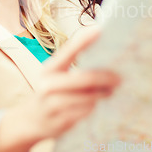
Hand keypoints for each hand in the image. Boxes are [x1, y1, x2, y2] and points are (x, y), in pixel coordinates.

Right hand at [0, 27, 120, 151]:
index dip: (83, 40)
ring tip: (110, 91)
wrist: (31, 120)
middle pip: (84, 79)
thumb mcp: (55, 75)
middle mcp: (49, 85)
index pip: (68, 51)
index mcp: (49, 69)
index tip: (99, 30)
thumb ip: (72, 65)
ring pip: (88, 98)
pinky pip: (85, 113)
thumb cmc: (50, 92)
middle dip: (105, 78)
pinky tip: (97, 105)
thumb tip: (101, 54)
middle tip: (119, 78)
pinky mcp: (61, 121)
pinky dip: (94, 107)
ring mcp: (53, 104)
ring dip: (103, 94)